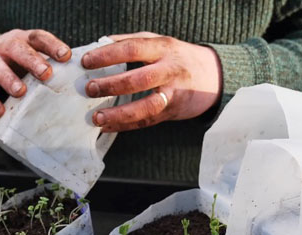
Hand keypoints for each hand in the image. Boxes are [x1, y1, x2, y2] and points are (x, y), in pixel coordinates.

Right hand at [0, 29, 70, 116]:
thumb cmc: (13, 62)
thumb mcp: (28, 56)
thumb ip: (45, 64)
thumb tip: (76, 81)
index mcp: (22, 39)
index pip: (38, 37)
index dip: (52, 45)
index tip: (66, 56)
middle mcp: (4, 46)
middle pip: (17, 49)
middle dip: (32, 61)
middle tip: (46, 74)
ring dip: (9, 79)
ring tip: (20, 92)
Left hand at [82, 32, 221, 131]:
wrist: (214, 76)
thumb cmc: (178, 56)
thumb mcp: (159, 41)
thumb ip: (130, 41)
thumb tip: (99, 43)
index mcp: (163, 48)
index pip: (132, 49)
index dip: (108, 55)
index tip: (86, 61)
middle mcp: (169, 70)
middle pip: (138, 79)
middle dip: (111, 85)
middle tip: (89, 88)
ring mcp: (172, 94)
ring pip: (145, 107)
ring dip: (119, 114)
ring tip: (96, 117)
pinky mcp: (172, 112)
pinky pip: (147, 122)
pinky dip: (125, 126)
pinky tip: (106, 126)